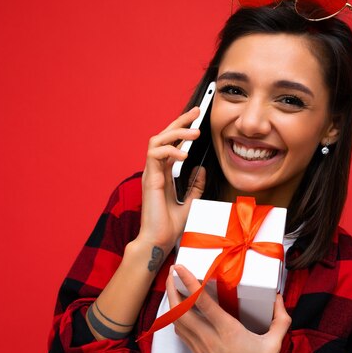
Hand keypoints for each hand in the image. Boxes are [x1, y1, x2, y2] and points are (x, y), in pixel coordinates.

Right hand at [138, 107, 205, 253]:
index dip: (183, 129)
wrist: (159, 241)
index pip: (172, 143)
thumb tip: (201, 171)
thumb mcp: (191, 202)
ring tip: (195, 133)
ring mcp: (151, 173)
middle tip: (196, 111)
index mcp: (164, 173)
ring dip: (176, 132)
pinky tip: (184, 154)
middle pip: (164, 135)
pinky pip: (155, 154)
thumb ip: (195, 186)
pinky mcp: (150, 179)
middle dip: (180, 121)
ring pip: (157, 140)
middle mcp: (156, 170)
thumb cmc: (169, 226)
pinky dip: (170, 150)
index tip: (197, 118)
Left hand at [167, 265, 290, 352]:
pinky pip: (181, 332)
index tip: (180, 268)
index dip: (189, 283)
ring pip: (177, 321)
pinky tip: (177, 310)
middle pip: (181, 310)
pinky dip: (175, 318)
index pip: (202, 303)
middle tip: (171, 272)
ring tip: (171, 286)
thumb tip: (279, 298)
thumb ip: (280, 319)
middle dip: (172, 289)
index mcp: (228, 331)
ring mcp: (200, 347)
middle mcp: (209, 338)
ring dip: (171, 302)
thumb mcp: (274, 345)